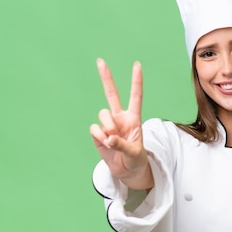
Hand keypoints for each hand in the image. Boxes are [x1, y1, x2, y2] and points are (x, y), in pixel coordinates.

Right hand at [90, 58, 153, 189]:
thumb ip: (121, 144)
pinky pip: (95, 129)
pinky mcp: (98, 133)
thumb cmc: (136, 159)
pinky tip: (105, 145)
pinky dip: (100, 138)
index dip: (136, 81)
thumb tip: (108, 138)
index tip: (137, 65)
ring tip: (113, 141)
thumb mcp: (134, 153)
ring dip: (108, 127)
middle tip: (100, 60)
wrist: (127, 171)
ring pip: (103, 114)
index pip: (135, 96)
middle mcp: (120, 117)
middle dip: (106, 77)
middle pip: (112, 94)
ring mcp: (108, 124)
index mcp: (134, 118)